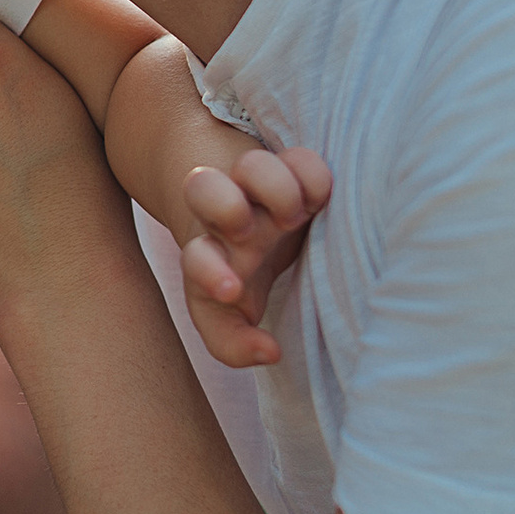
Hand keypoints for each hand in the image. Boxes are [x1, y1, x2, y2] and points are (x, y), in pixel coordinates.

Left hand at [178, 149, 332, 367]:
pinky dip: (311, 174)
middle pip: (201, 192)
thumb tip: (270, 353)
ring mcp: (259, 189)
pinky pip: (301, 160)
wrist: (243, 207)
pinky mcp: (294, 168)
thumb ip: (233, 340)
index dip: (209, 274)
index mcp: (210, 255)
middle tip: (247, 234)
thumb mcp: (230, 310)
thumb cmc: (241, 271)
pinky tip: (320, 197)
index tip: (233, 293)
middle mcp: (228, 218)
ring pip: (252, 167)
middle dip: (224, 210)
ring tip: (293, 215)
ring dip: (271, 189)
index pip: (194, 263)